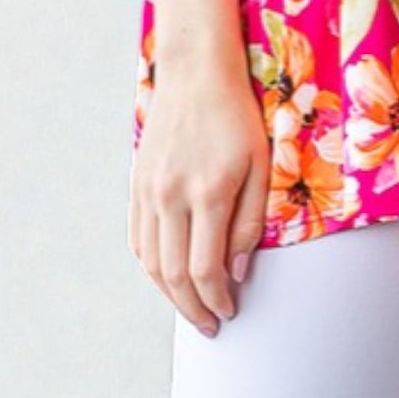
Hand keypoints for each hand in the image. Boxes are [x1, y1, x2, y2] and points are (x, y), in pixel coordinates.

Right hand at [128, 55, 271, 335]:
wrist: (196, 72)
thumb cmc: (237, 115)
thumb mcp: (261, 163)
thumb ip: (250, 220)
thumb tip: (237, 270)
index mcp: (208, 191)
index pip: (205, 269)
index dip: (217, 299)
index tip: (229, 313)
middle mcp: (171, 196)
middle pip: (173, 274)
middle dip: (193, 308)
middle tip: (211, 325)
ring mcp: (149, 191)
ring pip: (151, 263)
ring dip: (170, 294)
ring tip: (191, 308)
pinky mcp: (137, 184)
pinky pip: (138, 239)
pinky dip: (151, 267)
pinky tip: (168, 276)